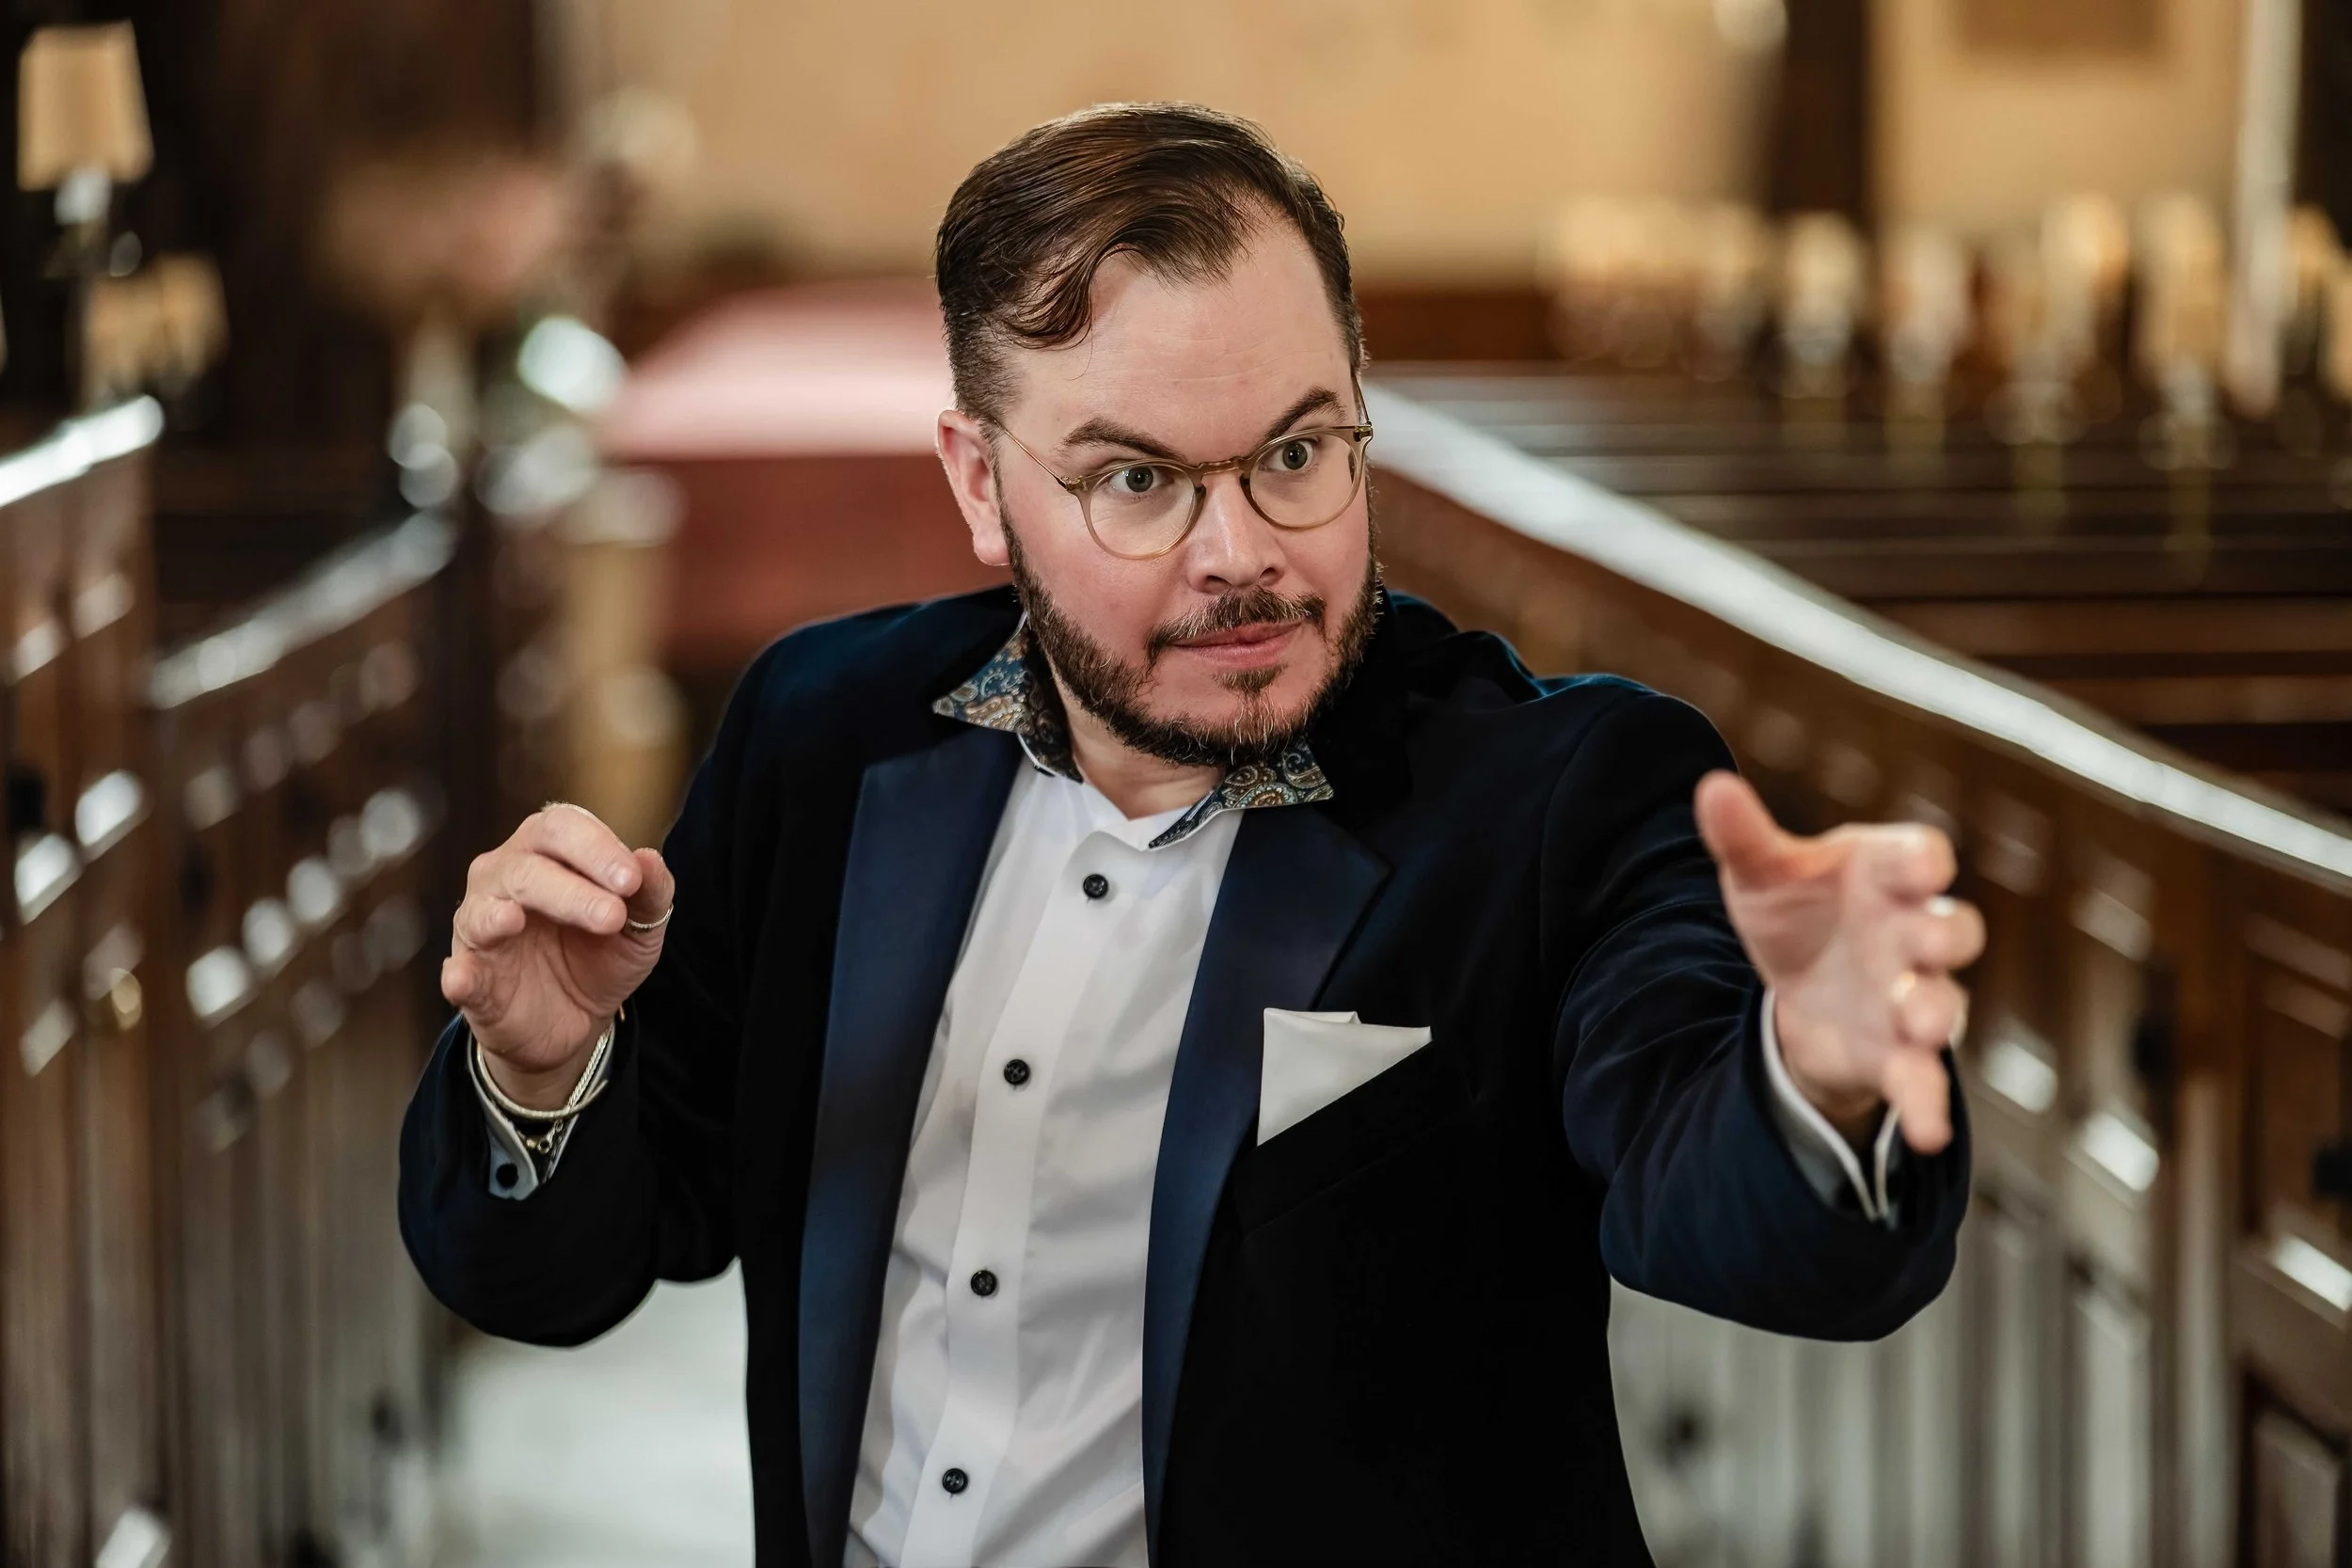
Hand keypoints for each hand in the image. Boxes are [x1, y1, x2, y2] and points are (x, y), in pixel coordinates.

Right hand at [441, 803, 675, 1110]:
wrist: (577, 1023)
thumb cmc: (600, 955)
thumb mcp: (640, 929)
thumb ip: (651, 894)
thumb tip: (649, 858)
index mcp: (548, 854)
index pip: (561, 828)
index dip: (595, 847)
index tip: (632, 879)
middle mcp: (504, 879)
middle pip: (525, 868)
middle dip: (570, 889)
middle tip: (612, 915)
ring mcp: (480, 929)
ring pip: (484, 912)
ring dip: (504, 917)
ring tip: (515, 920)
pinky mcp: (470, 979)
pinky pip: (459, 972)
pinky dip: (458, 974)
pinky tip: (461, 977)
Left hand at [1693, 771, 1982, 1154]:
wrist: (1799, 981)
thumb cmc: (1797, 909)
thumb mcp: (1761, 874)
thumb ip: (1743, 836)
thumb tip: (1710, 789)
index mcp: (1887, 874)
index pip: (1921, 856)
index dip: (1924, 861)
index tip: (1922, 866)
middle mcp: (1912, 933)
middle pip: (1951, 930)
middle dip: (1946, 936)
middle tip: (1931, 941)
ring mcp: (1913, 995)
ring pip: (1944, 1004)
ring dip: (1937, 1011)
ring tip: (1920, 1021)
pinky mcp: (1899, 1053)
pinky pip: (1923, 1079)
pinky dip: (1928, 1104)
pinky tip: (1926, 1133)